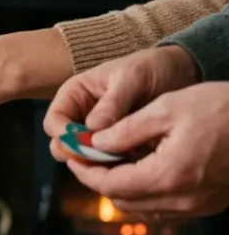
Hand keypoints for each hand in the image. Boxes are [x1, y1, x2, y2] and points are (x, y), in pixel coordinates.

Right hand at [44, 45, 198, 160]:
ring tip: (121, 160)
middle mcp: (80, 116)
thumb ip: (112, 103)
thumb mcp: (132, 79)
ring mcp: (98, 133)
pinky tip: (132, 164)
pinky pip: (107, 162)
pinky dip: (115, 166)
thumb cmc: (150, 68)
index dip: (63, 135)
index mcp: (74, 95)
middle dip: (77, 154)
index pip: (54, 121)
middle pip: (62, 144)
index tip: (82, 144)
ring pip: (83, 156)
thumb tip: (92, 129)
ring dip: (96, 163)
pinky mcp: (117, 145)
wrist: (181, 72)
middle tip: (101, 158)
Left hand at [66, 82, 228, 215]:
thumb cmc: (220, 108)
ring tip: (112, 158)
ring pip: (143, 207)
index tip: (72, 155)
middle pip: (122, 201)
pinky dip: (146, 190)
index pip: (109, 185)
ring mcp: (198, 206)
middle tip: (88, 156)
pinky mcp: (210, 203)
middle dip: (100, 179)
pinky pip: (165, 206)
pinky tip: (142, 165)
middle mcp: (182, 200)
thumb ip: (123, 131)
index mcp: (166, 177)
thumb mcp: (166, 109)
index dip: (85, 171)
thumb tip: (92, 144)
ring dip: (122, 187)